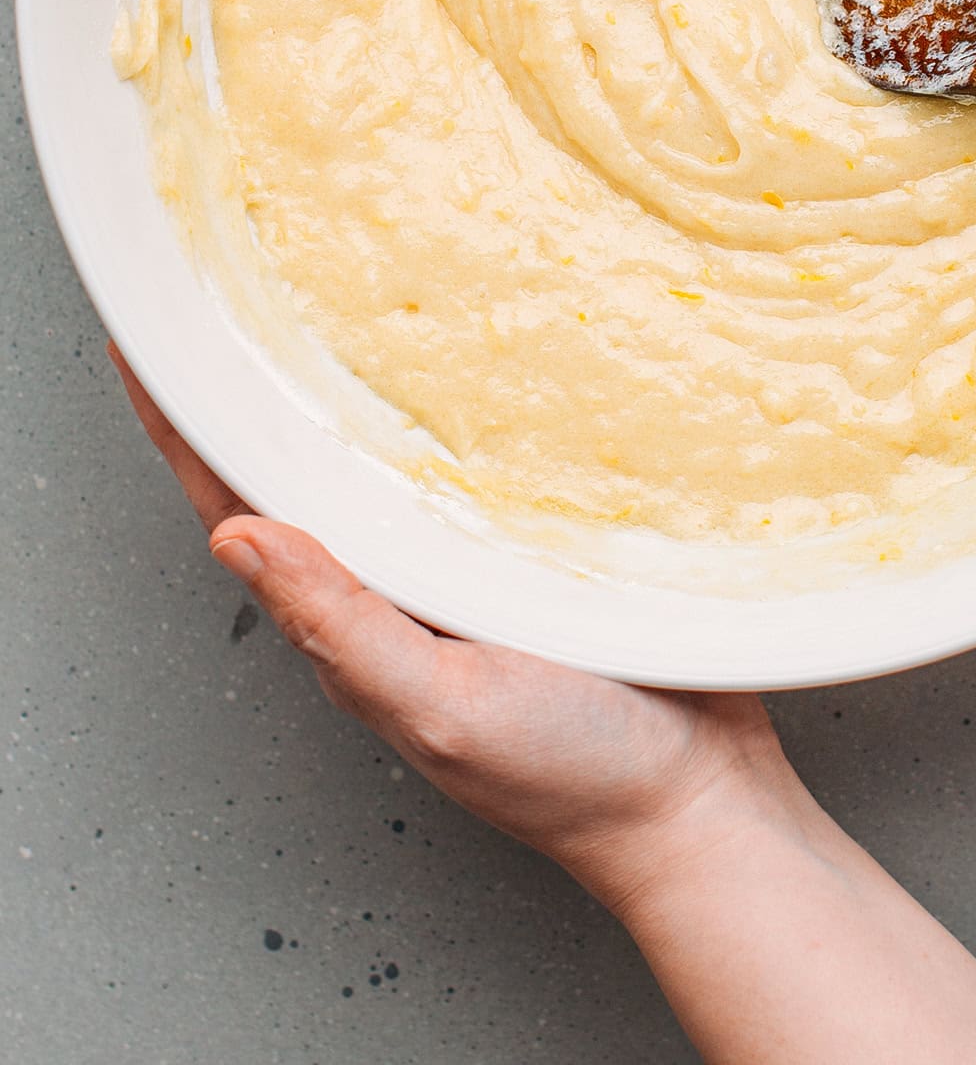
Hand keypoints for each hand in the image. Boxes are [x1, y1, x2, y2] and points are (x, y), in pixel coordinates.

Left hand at [106, 343, 786, 908]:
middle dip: (262, 393)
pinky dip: (461, 413)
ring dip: (356, 391)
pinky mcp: (546, 549)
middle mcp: (402, 589)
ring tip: (323, 304)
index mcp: (356, 623)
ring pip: (394, 463)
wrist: (705, 805)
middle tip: (231, 294)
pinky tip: (468, 363)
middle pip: (308, 475)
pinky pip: (485, 469)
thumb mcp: (437, 703)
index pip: (244, 512)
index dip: (188, 434)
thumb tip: (233, 535)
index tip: (146, 347)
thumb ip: (338, 621)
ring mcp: (473, 569)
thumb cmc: (572, 774)